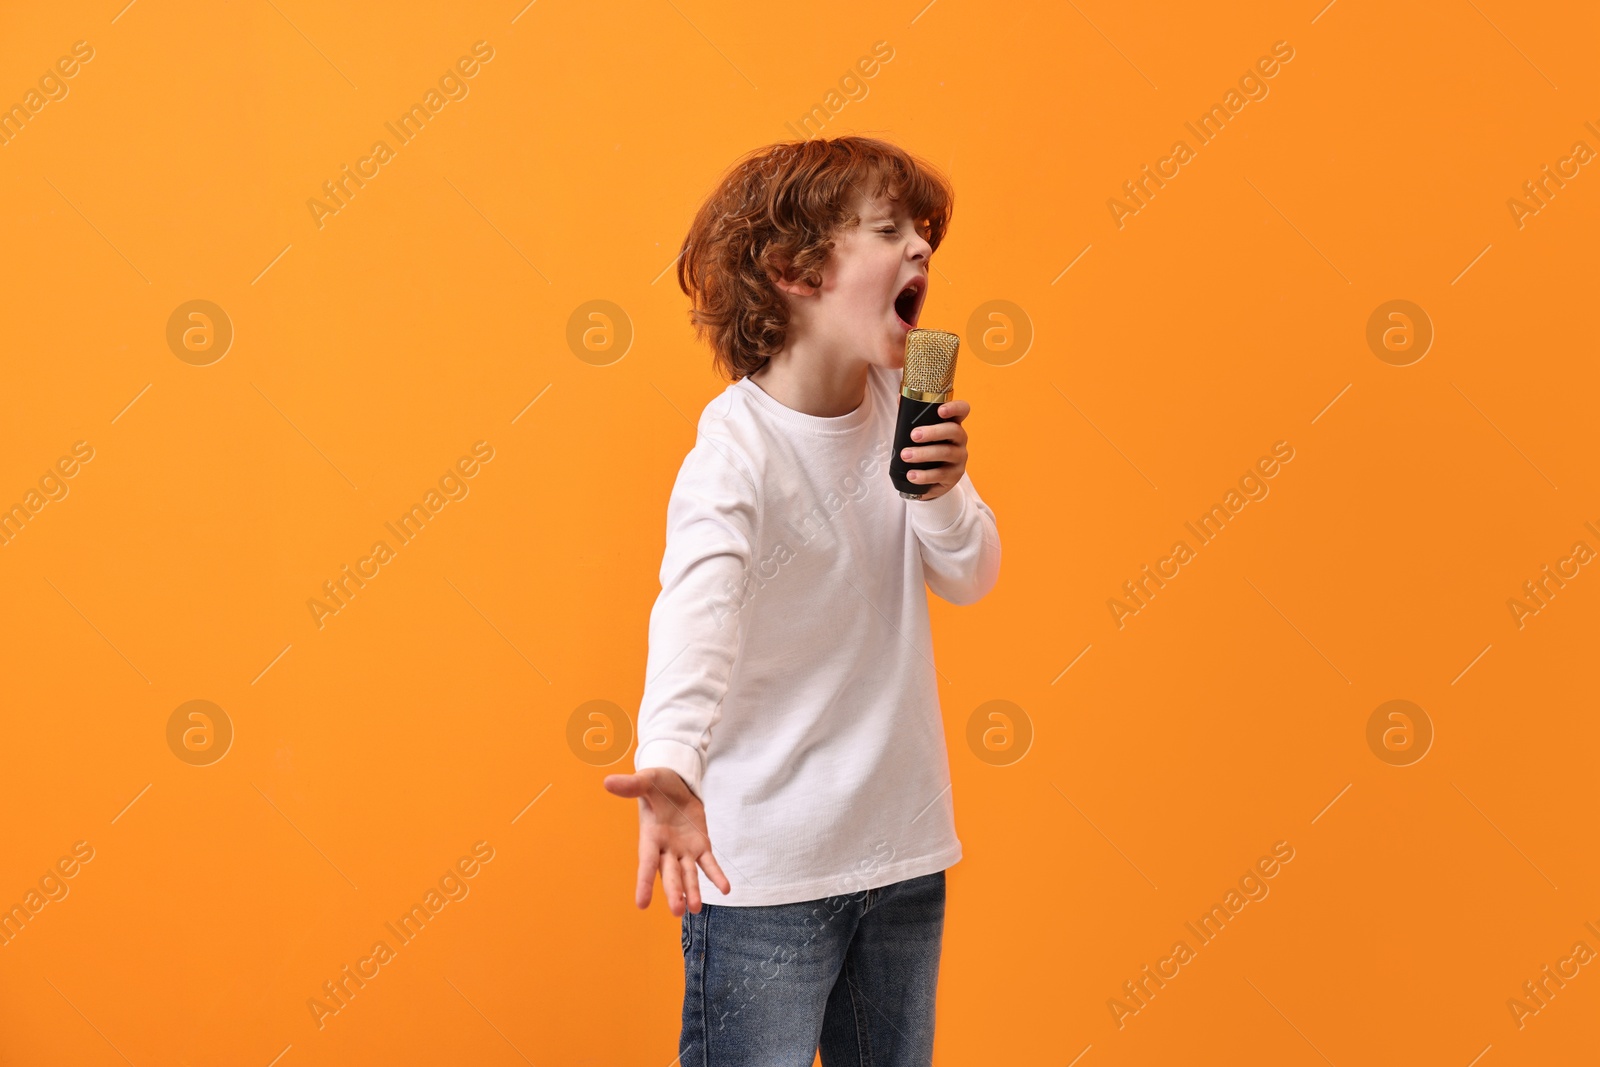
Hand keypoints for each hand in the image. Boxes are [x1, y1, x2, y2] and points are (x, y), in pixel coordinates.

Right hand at [602, 767, 730, 915]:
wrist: (676, 783)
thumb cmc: (657, 783)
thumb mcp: (646, 781)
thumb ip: (631, 785)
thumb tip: (607, 782)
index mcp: (650, 836)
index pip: (647, 862)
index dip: (644, 882)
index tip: (641, 904)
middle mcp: (666, 848)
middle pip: (670, 874)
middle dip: (674, 892)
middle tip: (677, 912)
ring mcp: (683, 850)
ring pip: (689, 874)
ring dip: (693, 891)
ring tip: (696, 909)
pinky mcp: (700, 845)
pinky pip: (709, 863)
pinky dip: (716, 876)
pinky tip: (725, 889)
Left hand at [901, 399, 969, 500]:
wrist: (932, 479)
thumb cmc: (926, 448)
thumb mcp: (920, 431)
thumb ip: (912, 415)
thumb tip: (899, 397)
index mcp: (953, 424)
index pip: (962, 410)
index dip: (955, 408)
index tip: (940, 410)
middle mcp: (960, 440)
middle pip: (954, 431)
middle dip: (933, 432)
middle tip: (913, 435)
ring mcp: (959, 458)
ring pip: (946, 453)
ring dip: (924, 454)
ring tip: (906, 455)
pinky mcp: (954, 476)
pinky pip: (940, 474)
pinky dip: (924, 475)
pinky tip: (911, 475)